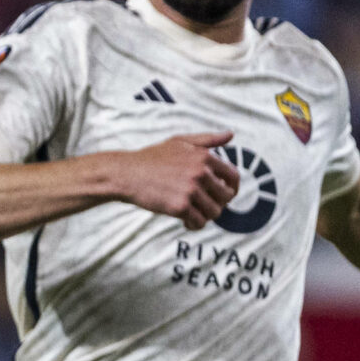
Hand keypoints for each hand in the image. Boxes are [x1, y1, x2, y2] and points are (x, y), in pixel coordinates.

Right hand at [109, 131, 241, 229]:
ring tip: (195, 215)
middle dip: (218, 204)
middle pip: (226, 197)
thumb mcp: (180, 142)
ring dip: (206, 216)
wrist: (126, 174)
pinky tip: (186, 222)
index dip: (231, 188)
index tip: (223, 195)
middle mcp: (200, 173)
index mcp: (204, 157)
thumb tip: (230, 135)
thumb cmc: (152, 157)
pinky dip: (195, 225)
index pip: (233, 176)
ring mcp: (191, 191)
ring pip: (214, 212)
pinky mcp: (180, 207)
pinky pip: (199, 222)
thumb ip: (207, 139)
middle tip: (205, 206)